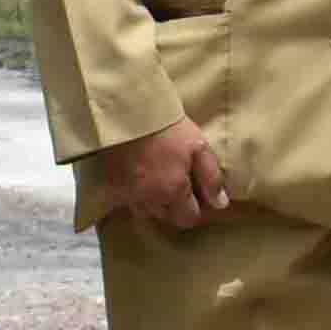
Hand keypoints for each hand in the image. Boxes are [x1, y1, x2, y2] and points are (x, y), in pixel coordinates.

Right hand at [94, 120, 240, 231]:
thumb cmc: (167, 127)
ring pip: (145, 210)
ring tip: (158, 179)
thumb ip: (211, 178)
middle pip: (167, 216)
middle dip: (175, 205)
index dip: (195, 208)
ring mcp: (127, 194)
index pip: (188, 218)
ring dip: (154, 201)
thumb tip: (220, 204)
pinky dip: (134, 194)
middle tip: (178, 181)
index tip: (196, 192)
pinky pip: (126, 200)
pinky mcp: (110, 186)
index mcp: (173, 192)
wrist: (127, 111)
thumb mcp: (198, 146)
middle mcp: (149, 199)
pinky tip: (139, 177)